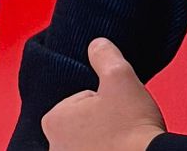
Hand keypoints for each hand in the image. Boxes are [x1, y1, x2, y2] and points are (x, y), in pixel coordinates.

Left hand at [42, 37, 166, 150]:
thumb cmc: (133, 128)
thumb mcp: (119, 76)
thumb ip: (104, 55)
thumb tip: (97, 45)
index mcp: (54, 120)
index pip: (82, 100)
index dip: (105, 101)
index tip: (118, 112)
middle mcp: (55, 146)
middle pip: (83, 123)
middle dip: (102, 123)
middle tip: (122, 126)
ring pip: (90, 143)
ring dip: (104, 141)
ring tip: (124, 143)